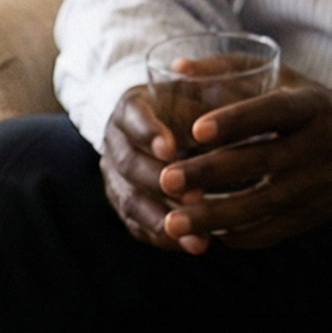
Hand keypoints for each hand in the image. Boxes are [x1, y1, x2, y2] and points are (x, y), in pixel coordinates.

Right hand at [100, 88, 200, 252]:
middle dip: (160, 182)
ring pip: (130, 201)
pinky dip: (164, 238)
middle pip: (128, 164)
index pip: (133, 119)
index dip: (149, 133)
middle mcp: (116, 142)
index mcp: (132, 108)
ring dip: (162, 219)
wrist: (176, 123)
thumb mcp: (206, 88)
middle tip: (196, 197)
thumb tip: (215, 89)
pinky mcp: (125, 203)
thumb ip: (211, 88)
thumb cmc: (199, 102)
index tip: (172, 148)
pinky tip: (195, 245)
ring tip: (196, 235)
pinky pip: (137, 225)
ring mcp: (116, 177)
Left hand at [156, 80, 331, 250]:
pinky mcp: (311, 216)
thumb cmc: (307, 109)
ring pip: (263, 205)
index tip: (196, 129)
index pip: (273, 112)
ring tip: (172, 223)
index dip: (237, 121)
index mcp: (311, 106)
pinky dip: (234, 235)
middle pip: (262, 162)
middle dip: (211, 174)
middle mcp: (320, 147)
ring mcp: (318, 186)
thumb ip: (230, 70)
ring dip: (214, 217)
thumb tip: (177, 67)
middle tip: (166, 180)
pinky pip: (269, 231)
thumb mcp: (283, 80)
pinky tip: (200, 233)